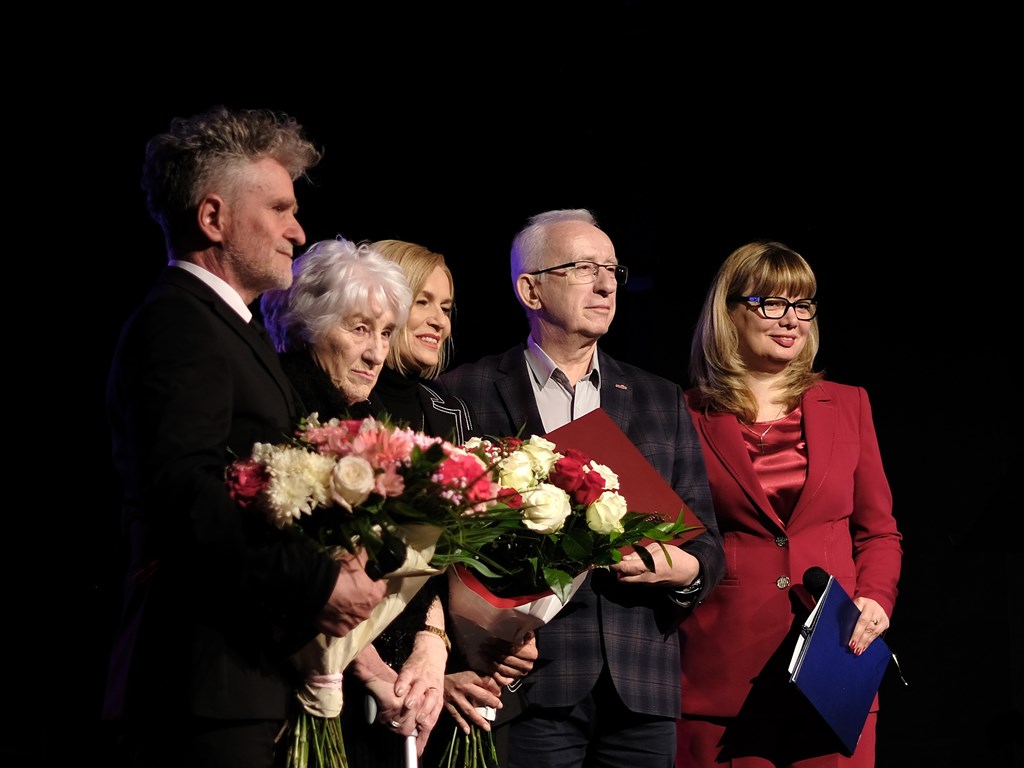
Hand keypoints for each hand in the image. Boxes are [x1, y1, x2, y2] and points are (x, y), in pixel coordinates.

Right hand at [315, 549, 387, 636]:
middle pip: (367, 604)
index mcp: (374, 596)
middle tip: (347, 590)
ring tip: (337, 601)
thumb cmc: (341, 575)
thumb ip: (365, 555)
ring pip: (354, 616)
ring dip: (348, 610)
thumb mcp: (354, 560)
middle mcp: (367, 613)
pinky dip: (337, 620)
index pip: (379, 588)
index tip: (363, 579)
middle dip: (360, 598)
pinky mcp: (339, 632)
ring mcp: (353, 624)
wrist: (318, 590)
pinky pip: (341, 625)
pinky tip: (330, 612)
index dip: (372, 583)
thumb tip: (371, 546)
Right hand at [390, 631, 447, 746]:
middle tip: (418, 720)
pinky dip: (402, 683)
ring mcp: (421, 678)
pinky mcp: (411, 669)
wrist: (431, 652)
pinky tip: (398, 691)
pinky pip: (406, 676)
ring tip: (408, 705)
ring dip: (414, 697)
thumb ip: (427, 713)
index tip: (422, 735)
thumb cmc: (431, 680)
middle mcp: (431, 688)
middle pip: (431, 700)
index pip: (435, 713)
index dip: (429, 725)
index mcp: (437, 697)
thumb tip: (417, 735)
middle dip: (425, 711)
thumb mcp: (434, 695)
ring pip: (419, 688)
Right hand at [441, 670, 503, 732]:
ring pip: (469, 709)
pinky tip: (468, 730)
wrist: (434, 678)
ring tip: (487, 727)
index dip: (494, 687)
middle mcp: (462, 687)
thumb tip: (495, 687)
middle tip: (499, 706)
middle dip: (491, 701)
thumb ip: (480, 678)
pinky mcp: (447, 704)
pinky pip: (456, 715)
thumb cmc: (453, 675)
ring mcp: (454, 697)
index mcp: (468, 676)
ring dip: (478, 719)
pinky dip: (462, 723)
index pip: (485, 680)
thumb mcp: (467, 672)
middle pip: (480, 695)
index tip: (499, 693)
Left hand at [482, 631, 536, 686]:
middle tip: (483, 646)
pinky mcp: (513, 680)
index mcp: (532, 654)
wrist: (525, 652)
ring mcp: (520, 674)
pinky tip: (488, 666)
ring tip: (483, 653)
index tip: (490, 639)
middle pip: (507, 659)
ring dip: (491, 661)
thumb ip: (521, 630)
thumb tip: (514, 623)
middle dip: (493, 652)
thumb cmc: (522, 640)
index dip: (500, 645)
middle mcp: (527, 666)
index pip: (513, 650)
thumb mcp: (524, 633)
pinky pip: (503, 681)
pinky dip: (495, 675)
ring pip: (504, 669)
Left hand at [610, 543, 699, 586]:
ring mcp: (646, 584)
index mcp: (648, 566)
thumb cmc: (674, 557)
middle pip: (622, 578)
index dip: (614, 564)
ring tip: (623, 560)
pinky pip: (634, 581)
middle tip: (614, 559)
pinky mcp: (648, 586)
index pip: (625, 568)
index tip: (608, 557)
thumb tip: (625, 557)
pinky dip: (629, 574)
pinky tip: (632, 565)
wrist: (688, 572)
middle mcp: (645, 578)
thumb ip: (639, 554)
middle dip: (615, 570)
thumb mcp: (657, 549)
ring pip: (627, 581)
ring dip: (622, 573)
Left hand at [849, 597, 889, 655]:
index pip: (858, 618)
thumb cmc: (858, 607)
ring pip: (872, 631)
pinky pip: (877, 634)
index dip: (855, 632)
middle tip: (853, 648)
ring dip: (864, 642)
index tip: (850, 641)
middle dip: (859, 638)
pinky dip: (870, 641)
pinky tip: (864, 647)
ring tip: (858, 651)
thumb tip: (844, 633)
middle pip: (866, 626)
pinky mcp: (885, 622)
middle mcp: (873, 608)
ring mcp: (881, 615)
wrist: (873, 603)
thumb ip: (849, 617)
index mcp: (861, 602)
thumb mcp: (851, 607)